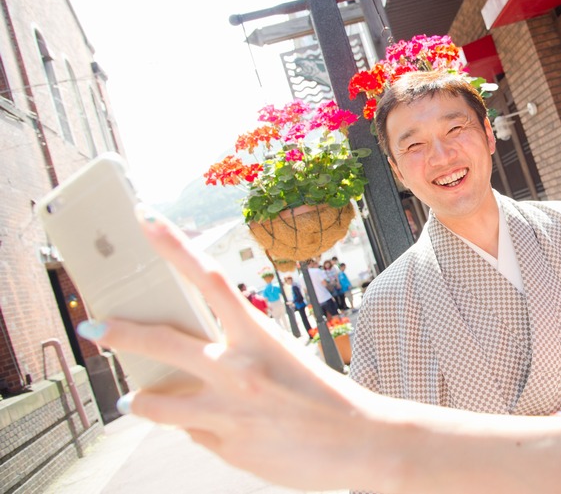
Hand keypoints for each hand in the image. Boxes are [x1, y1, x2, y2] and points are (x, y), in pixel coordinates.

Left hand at [76, 208, 377, 490]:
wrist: (361, 443)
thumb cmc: (326, 396)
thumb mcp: (285, 359)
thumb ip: (239, 357)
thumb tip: (194, 369)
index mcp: (258, 338)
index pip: (209, 278)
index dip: (173, 245)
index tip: (145, 219)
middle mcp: (235, 371)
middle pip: (160, 342)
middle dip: (119, 333)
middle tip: (94, 326)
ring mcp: (225, 412)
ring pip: (156, 402)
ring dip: (139, 399)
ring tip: (130, 398)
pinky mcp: (224, 447)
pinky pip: (191, 433)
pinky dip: (193, 427)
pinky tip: (209, 427)